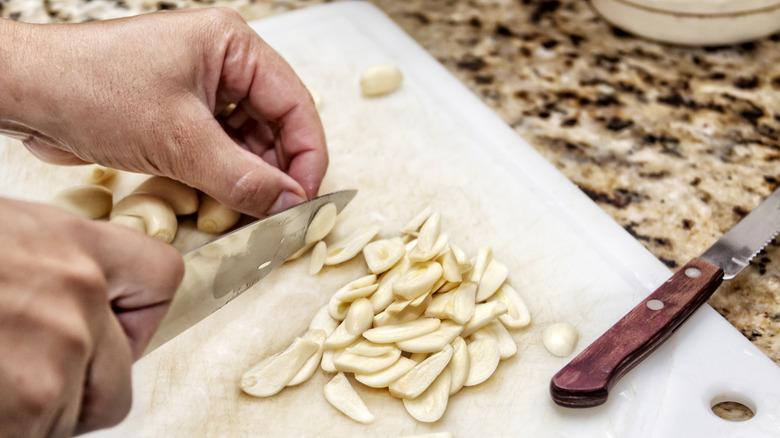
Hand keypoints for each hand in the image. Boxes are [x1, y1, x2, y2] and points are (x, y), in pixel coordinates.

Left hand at [0, 8, 326, 216]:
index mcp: (232, 47)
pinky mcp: (180, 116)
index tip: (307, 200)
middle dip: (279, 171)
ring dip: (252, 179)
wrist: (24, 94)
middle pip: (276, 125)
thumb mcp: (178, 140)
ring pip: (249, 143)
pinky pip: (220, 151)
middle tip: (281, 215)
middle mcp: (223, 65)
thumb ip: (241, 177)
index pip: (294, 104)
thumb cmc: (91, 90)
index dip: (307, 156)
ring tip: (254, 215)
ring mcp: (202, 91)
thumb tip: (289, 205)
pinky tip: (227, 205)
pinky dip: (226, 180)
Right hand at [0, 198, 182, 435]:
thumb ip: (50, 267)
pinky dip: (15, 428)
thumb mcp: (4, 236)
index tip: (114, 329)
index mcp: (72, 242)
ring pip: (76, 412)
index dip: (138, 316)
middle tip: (27, 377)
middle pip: (121, 375)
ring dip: (36, 412)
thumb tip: (71, 296)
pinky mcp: (31, 400)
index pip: (161, 278)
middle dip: (79, 388)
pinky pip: (41, 434)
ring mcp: (58, 349)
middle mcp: (79, 292)